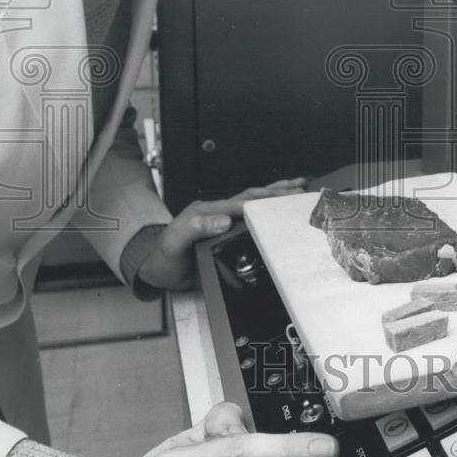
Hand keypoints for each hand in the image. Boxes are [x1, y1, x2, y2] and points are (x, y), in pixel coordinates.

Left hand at [138, 178, 305, 289]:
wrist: (156, 271)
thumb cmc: (165, 260)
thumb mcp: (173, 245)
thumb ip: (194, 229)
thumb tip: (224, 220)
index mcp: (206, 211)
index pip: (238, 205)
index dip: (260, 204)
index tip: (281, 202)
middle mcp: (215, 210)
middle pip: (250, 196)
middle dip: (275, 192)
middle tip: (300, 188)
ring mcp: (221, 217)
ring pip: (253, 200)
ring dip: (275, 193)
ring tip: (298, 185)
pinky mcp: (225, 227)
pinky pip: (250, 213)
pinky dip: (267, 206)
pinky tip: (279, 204)